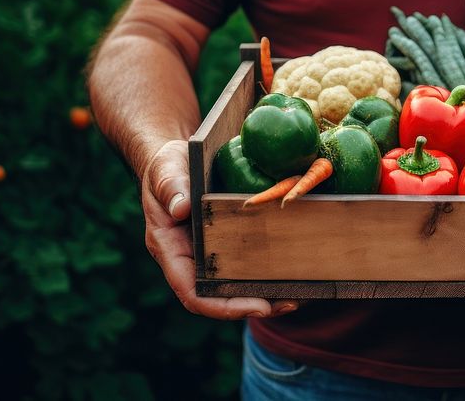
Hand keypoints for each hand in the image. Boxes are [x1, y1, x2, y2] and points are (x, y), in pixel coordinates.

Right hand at [142, 140, 298, 318]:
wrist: (178, 157)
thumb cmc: (167, 165)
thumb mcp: (165, 170)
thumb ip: (171, 186)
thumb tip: (181, 209)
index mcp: (170, 249)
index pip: (192, 291)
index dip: (222, 306)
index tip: (256, 307)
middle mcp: (191, 257)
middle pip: (219, 296)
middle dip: (252, 305)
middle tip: (288, 304)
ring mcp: (210, 251)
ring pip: (236, 284)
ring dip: (265, 293)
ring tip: (299, 296)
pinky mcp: (228, 240)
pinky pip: (247, 262)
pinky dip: (268, 271)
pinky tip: (295, 269)